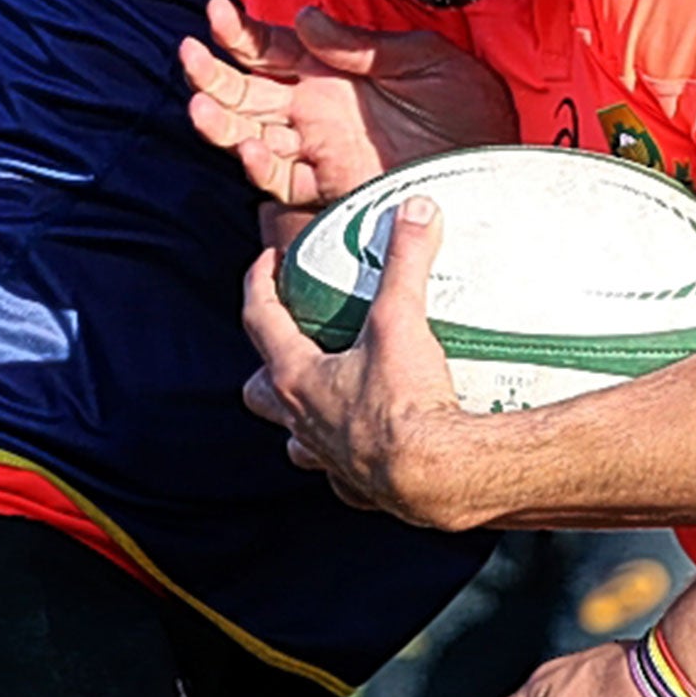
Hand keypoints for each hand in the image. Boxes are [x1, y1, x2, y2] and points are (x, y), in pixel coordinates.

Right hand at [181, 0, 516, 206]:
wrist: (499, 162)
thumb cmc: (471, 105)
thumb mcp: (425, 58)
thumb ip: (361, 44)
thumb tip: (302, 20)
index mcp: (336, 71)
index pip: (272, 49)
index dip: (240, 32)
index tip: (215, 12)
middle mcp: (320, 110)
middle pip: (247, 93)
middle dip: (212, 75)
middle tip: (189, 55)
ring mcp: (321, 149)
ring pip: (252, 136)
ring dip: (221, 122)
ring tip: (202, 105)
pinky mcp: (333, 187)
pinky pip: (283, 180)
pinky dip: (259, 164)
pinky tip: (249, 146)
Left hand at [240, 197, 477, 527]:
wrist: (436, 476)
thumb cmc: (405, 406)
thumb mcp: (402, 320)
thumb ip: (405, 262)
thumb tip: (413, 211)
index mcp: (297, 377)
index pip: (260, 320)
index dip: (259, 285)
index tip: (265, 263)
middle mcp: (303, 421)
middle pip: (260, 392)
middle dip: (267, 365)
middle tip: (290, 343)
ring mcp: (328, 458)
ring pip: (296, 439)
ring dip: (303, 418)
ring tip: (328, 399)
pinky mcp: (361, 485)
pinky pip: (343, 473)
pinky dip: (351, 457)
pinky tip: (374, 446)